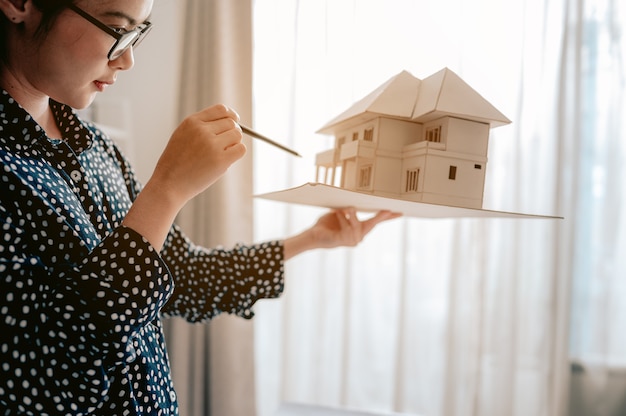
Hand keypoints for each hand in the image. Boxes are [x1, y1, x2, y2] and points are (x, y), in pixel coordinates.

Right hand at [149, 104, 245, 205]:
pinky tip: (227, 159)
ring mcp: (211, 145)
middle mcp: (202, 130)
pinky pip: (241, 149)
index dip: (231, 115)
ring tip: (223, 153)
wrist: (169, 184)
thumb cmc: (176, 163)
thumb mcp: (182, 135)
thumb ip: (202, 126)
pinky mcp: (220, 160)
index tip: (234, 121)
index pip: (221, 109)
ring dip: (235, 143)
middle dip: (232, 132)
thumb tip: (231, 121)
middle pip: (231, 123)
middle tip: (225, 144)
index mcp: (192, 122)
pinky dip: (237, 153)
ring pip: (237, 135)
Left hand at [283, 208, 401, 259]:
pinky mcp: (344, 242)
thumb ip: (349, 209)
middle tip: (388, 210)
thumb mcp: (340, 213)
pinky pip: (346, 227)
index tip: (400, 212)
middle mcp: (358, 236)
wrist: (313, 234)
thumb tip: (357, 202)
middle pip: (373, 224)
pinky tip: (337, 215)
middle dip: (380, 216)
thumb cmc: (326, 224)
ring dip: (349, 215)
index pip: (376, 222)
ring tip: (342, 210)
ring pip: (357, 224)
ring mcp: (352, 240)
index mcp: (359, 228)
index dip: (388, 217)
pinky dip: (341, 218)